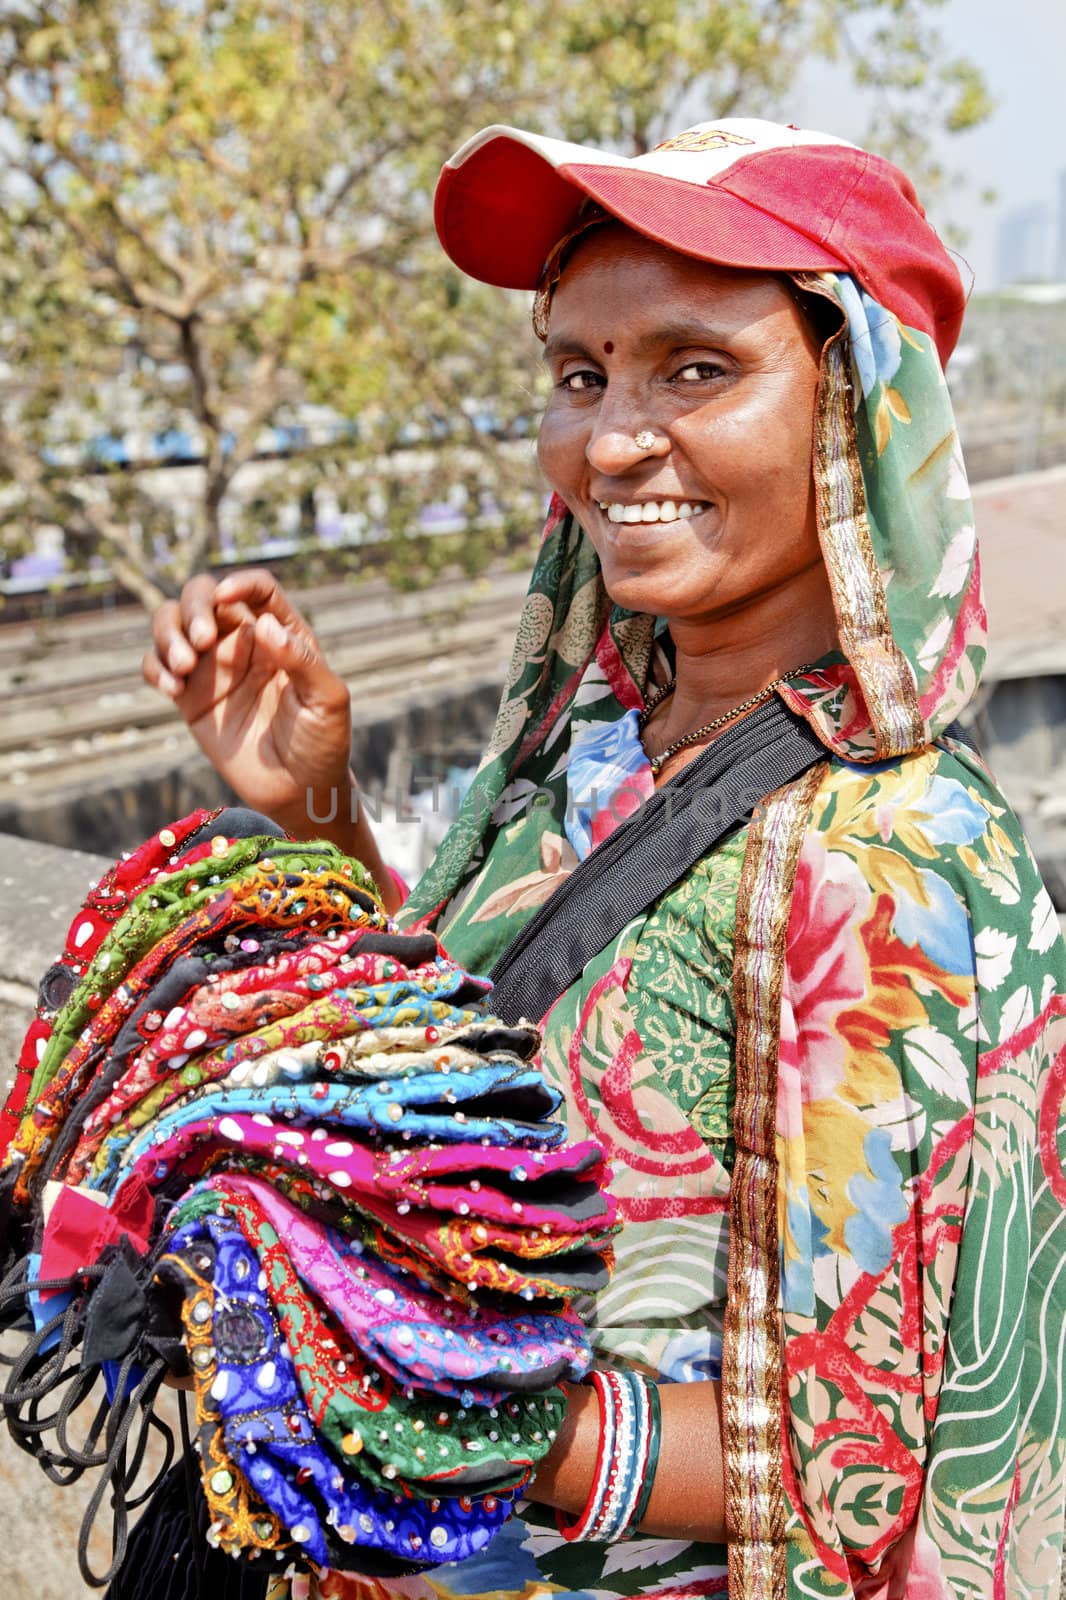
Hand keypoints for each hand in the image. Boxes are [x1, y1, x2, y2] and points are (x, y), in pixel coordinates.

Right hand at [142, 569, 351, 834]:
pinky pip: (158, 666)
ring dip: (167, 634)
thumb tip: (265, 625)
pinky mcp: (190, 697)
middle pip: (203, 596)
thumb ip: (301, 661)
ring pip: (171, 624)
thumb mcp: (326, 700)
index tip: (225, 596)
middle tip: (201, 642)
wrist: (299, 791)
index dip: (239, 582)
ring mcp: (213, 668)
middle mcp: (244, 643)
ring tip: (183, 668)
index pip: (258, 590)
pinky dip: (155, 667)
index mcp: (282, 634)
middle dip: (193, 607)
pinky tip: (172, 689)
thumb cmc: (322, 742)